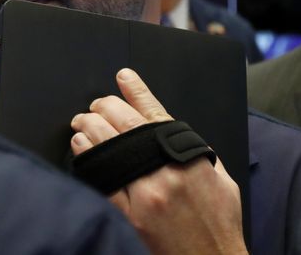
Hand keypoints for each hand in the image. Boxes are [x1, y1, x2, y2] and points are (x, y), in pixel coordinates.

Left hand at [70, 68, 246, 254]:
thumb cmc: (219, 224)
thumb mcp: (218, 177)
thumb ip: (196, 151)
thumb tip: (172, 131)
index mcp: (188, 157)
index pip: (155, 112)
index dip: (135, 90)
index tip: (123, 77)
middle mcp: (164, 172)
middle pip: (124, 125)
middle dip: (104, 108)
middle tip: (94, 105)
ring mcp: (144, 194)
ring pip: (107, 149)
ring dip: (90, 129)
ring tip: (81, 122)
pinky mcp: (128, 217)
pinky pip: (101, 181)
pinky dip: (87, 160)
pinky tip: (81, 149)